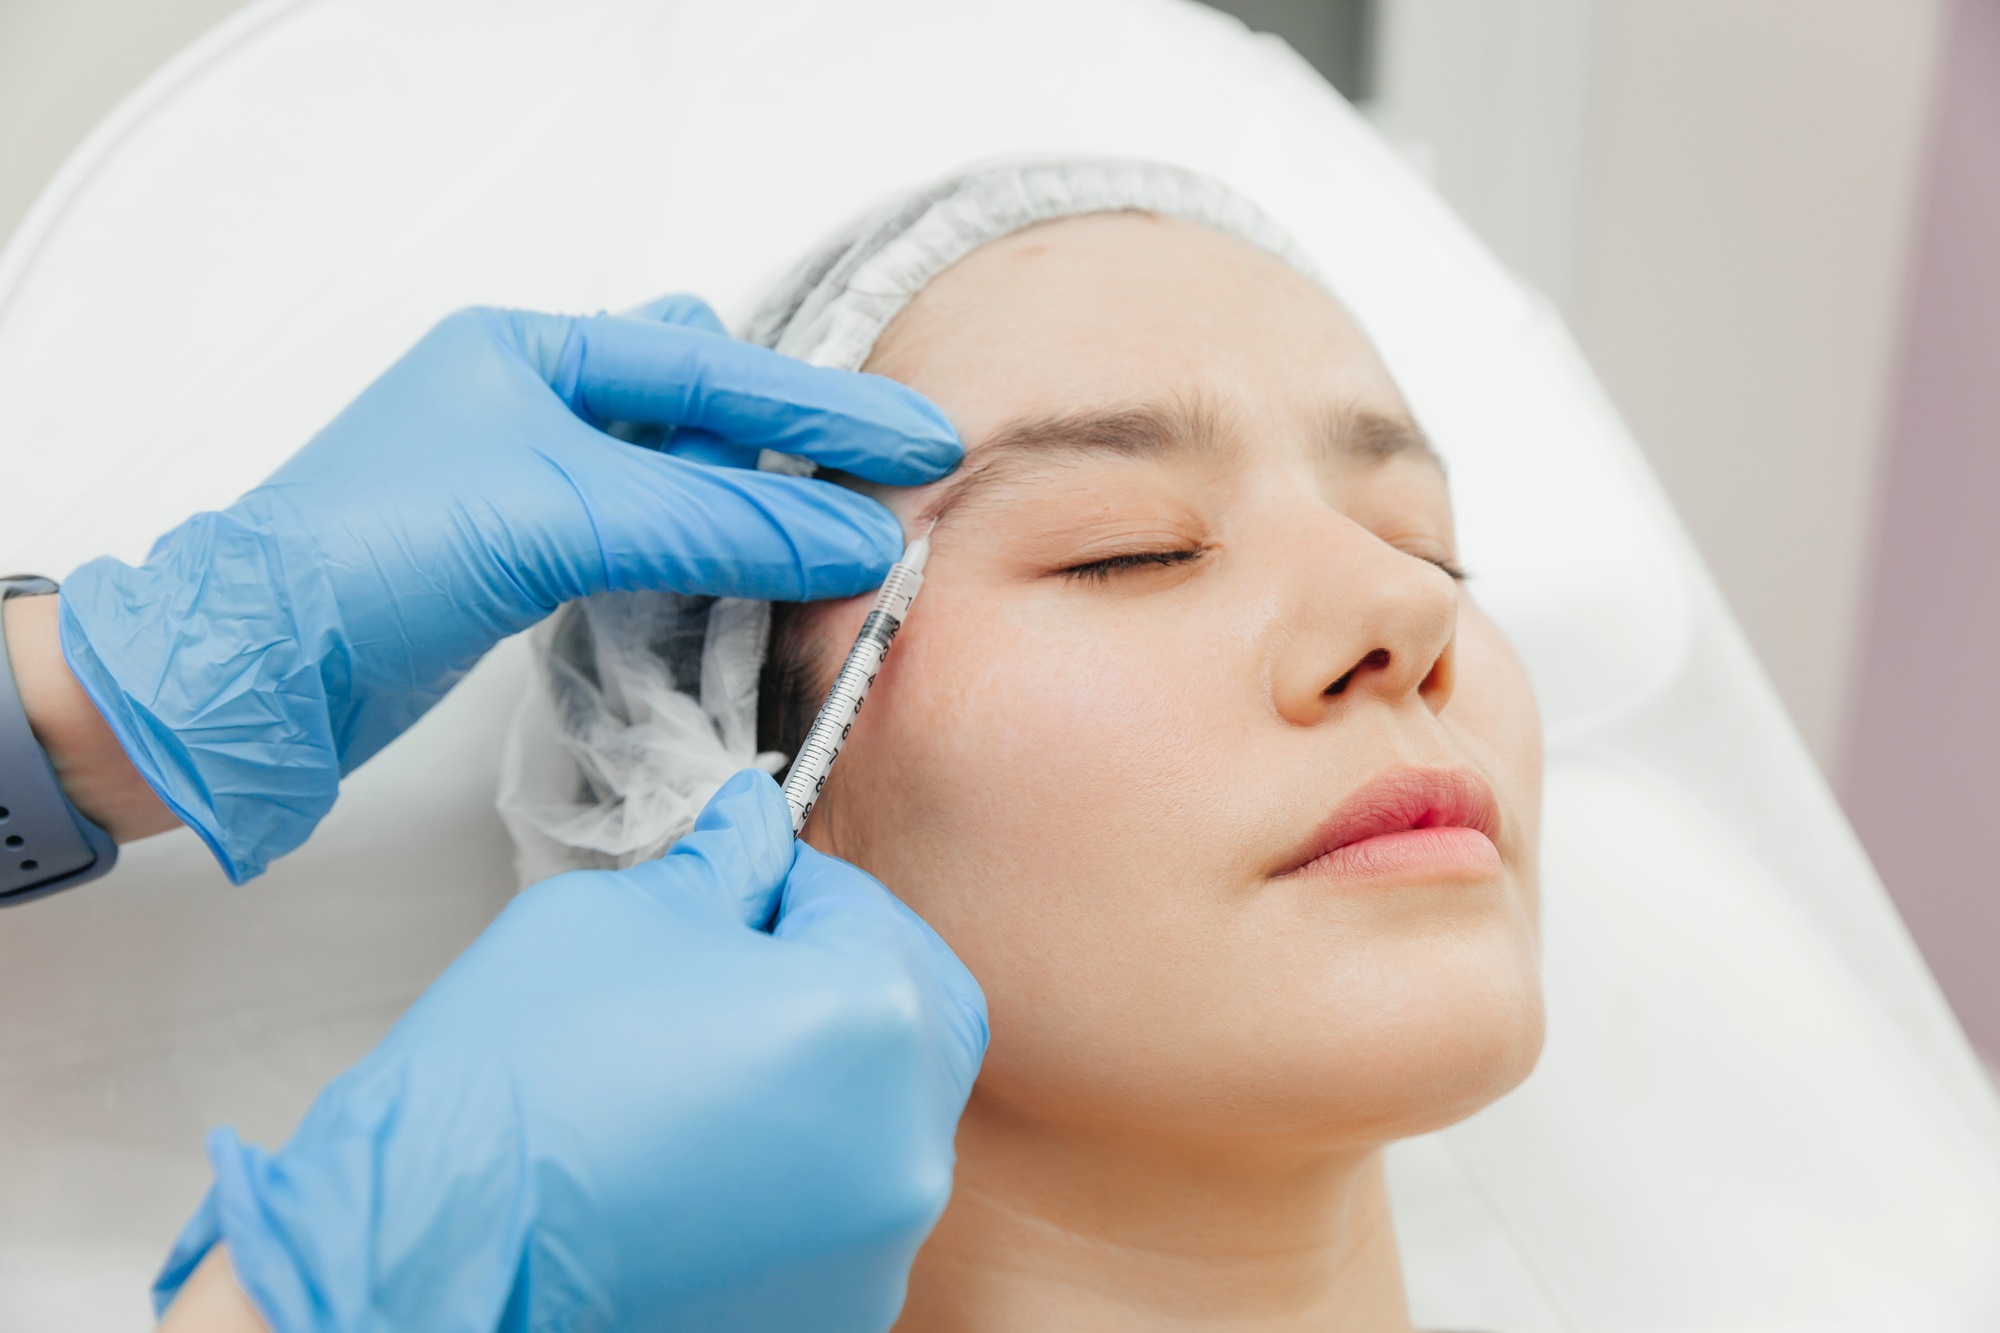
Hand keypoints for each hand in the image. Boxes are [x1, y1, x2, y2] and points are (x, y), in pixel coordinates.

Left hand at [55, 298, 957, 879]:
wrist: (252, 676)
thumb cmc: (374, 557)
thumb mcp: (559, 515)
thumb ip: (714, 522)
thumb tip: (856, 542)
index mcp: (532, 350)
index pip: (710, 365)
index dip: (821, 408)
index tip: (921, 440)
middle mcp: (535, 404)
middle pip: (704, 408)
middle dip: (794, 445)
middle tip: (891, 488)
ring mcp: (532, 486)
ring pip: (683, 480)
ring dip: (757, 511)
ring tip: (842, 545)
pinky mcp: (529, 562)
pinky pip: (652, 543)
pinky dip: (709, 561)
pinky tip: (755, 584)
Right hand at [153, 770, 988, 1332]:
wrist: (436, 1240)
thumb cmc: (521, 1083)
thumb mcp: (629, 914)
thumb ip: (725, 865)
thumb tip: (752, 828)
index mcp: (875, 1022)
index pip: (868, 912)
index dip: (794, 886)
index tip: (743, 887)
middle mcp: (903, 1144)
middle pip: (909, 1017)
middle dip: (837, 973)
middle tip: (742, 964)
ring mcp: (875, 1242)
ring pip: (881, 1119)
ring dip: (821, 1075)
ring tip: (707, 1064)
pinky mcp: (830, 1305)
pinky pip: (840, 1207)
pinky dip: (794, 1169)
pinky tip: (703, 1148)